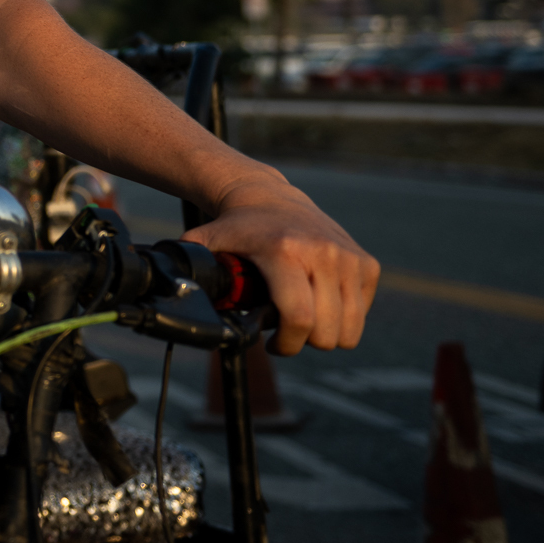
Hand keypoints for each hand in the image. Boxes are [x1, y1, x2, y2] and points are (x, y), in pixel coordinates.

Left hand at [180, 174, 379, 355]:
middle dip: (303, 342)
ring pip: (349, 330)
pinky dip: (342, 317)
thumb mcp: (207, 242)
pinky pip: (361, 313)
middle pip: (326, 333)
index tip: (271, 345)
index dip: (287, 345)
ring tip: (300, 317)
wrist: (269, 197)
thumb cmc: (236, 227)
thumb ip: (191, 267)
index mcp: (284, 250)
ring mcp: (349, 257)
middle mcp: (323, 252)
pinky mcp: (367, 263)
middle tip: (283, 329)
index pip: (299, 318)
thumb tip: (176, 296)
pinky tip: (318, 301)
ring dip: (325, 334)